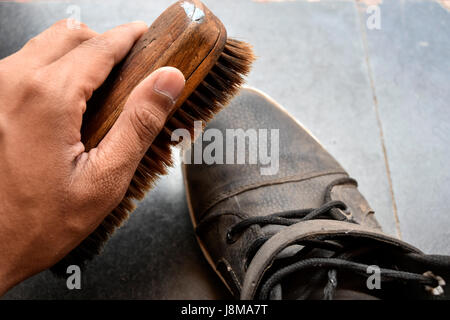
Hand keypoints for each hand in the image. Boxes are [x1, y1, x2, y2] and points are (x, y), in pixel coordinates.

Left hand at [0, 19, 184, 294]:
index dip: (130, 37)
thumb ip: (140, 123)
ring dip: (79, 55)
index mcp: (47, 97)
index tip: (147, 36)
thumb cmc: (37, 223)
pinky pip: (27, 65)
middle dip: (105, 43)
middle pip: (71, 34)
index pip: (100, 46)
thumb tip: (167, 80)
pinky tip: (71, 102)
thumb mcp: (105, 180)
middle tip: (131, 66)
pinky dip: (56, 69)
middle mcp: (12, 82)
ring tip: (105, 88)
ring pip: (46, 45)